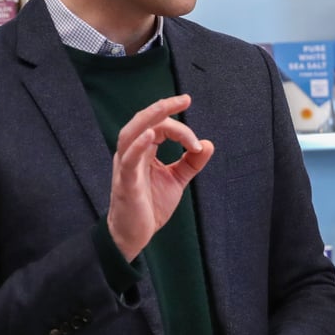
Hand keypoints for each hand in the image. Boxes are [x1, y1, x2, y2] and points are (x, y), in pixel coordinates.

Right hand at [107, 94, 213, 260]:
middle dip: (162, 108)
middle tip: (185, 99)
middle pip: (142, 121)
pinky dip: (138, 146)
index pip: (160, 128)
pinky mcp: (126, 183)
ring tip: (165, 107)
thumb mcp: (176, 179)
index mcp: (142, 150)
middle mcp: (131, 153)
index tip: (198, 146)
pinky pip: (128, 160)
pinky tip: (149, 135)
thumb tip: (209, 144)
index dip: (182, 131)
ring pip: (131, 133)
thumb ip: (191, 162)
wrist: (135, 235)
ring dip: (149, 118)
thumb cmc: (150, 205)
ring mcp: (126, 167)